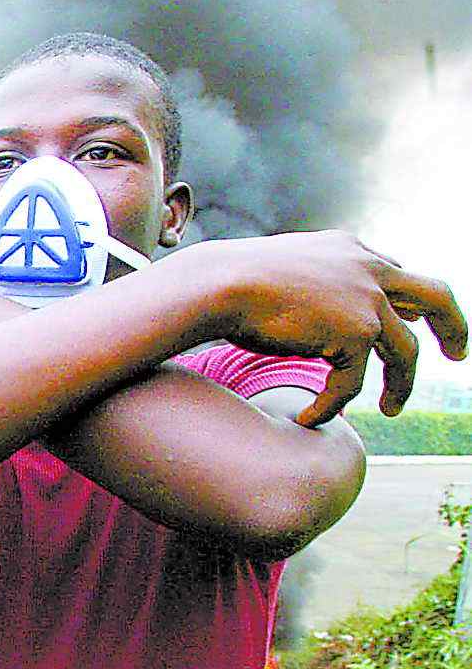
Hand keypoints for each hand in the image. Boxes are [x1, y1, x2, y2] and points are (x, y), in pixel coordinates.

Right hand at [191, 231, 465, 425]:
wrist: (220, 284)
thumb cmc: (229, 281)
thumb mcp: (277, 272)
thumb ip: (301, 285)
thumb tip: (286, 308)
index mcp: (350, 251)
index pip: (395, 274)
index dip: (405, 301)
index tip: (412, 321)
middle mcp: (370, 270)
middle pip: (436, 296)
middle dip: (453, 326)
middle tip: (458, 353)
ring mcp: (368, 302)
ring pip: (406, 352)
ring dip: (402, 385)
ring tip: (393, 409)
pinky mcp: (358, 334)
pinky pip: (352, 383)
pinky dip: (331, 405)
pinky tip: (310, 417)